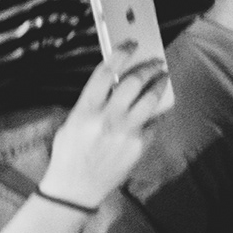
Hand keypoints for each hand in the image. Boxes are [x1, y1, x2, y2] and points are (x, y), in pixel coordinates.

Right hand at [38, 51, 174, 207]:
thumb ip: (91, 103)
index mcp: (85, 111)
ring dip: (159, 84)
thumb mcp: (71, 124)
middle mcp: (106, 119)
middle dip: (148, 67)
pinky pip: (153, 122)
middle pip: (133, 82)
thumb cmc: (70, 154)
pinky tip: (156, 109)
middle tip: (155, 61)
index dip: (120, 53)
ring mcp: (125, 133)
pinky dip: (156, 114)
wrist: (74, 189)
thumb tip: (114, 82)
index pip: (105, 73)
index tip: (131, 44)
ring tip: (163, 77)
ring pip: (151, 99)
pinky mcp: (138, 146)